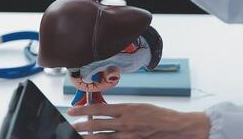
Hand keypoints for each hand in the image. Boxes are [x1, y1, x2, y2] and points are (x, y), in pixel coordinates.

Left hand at [67, 103, 210, 138]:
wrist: (174, 127)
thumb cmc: (158, 115)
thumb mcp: (138, 106)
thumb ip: (121, 109)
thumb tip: (104, 112)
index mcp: (126, 109)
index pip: (99, 109)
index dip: (83, 110)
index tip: (72, 111)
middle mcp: (124, 123)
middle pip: (96, 125)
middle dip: (79, 126)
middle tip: (67, 127)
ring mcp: (127, 136)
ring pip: (100, 138)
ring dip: (86, 137)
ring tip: (75, 136)